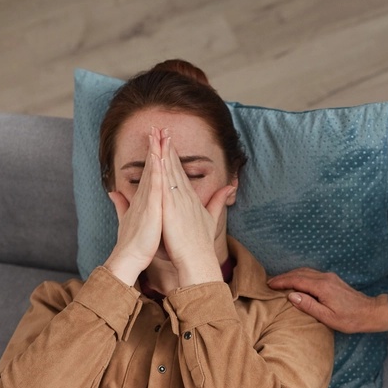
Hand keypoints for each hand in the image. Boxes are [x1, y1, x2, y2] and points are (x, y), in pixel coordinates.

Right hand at [104, 126, 163, 284]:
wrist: (130, 258)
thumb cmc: (135, 242)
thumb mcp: (130, 219)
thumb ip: (122, 205)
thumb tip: (113, 193)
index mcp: (144, 198)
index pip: (150, 172)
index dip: (153, 154)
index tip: (157, 139)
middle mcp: (144, 195)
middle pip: (150, 166)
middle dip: (154, 146)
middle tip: (158, 126)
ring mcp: (146, 200)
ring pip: (152, 171)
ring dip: (155, 151)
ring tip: (159, 133)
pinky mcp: (150, 207)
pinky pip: (154, 185)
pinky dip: (157, 170)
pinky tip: (159, 157)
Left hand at [159, 130, 233, 285]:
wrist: (198, 260)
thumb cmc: (200, 244)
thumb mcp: (211, 219)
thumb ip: (218, 202)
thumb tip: (231, 188)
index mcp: (191, 199)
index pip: (180, 172)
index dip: (174, 155)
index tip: (168, 140)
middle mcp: (185, 196)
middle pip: (175, 166)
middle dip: (168, 147)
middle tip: (161, 128)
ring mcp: (179, 200)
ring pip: (169, 171)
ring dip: (163, 152)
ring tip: (157, 134)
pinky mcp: (172, 207)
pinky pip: (165, 184)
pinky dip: (161, 169)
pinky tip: (157, 156)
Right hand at [266, 268, 387, 332]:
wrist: (370, 312)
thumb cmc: (350, 319)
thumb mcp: (327, 317)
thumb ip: (309, 305)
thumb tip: (291, 296)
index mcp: (322, 287)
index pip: (296, 280)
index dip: (281, 282)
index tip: (269, 285)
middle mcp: (325, 278)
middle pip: (299, 273)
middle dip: (283, 277)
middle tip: (270, 283)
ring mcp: (329, 277)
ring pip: (305, 272)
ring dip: (291, 275)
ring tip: (279, 282)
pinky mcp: (332, 280)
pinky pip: (312, 274)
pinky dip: (300, 276)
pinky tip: (296, 282)